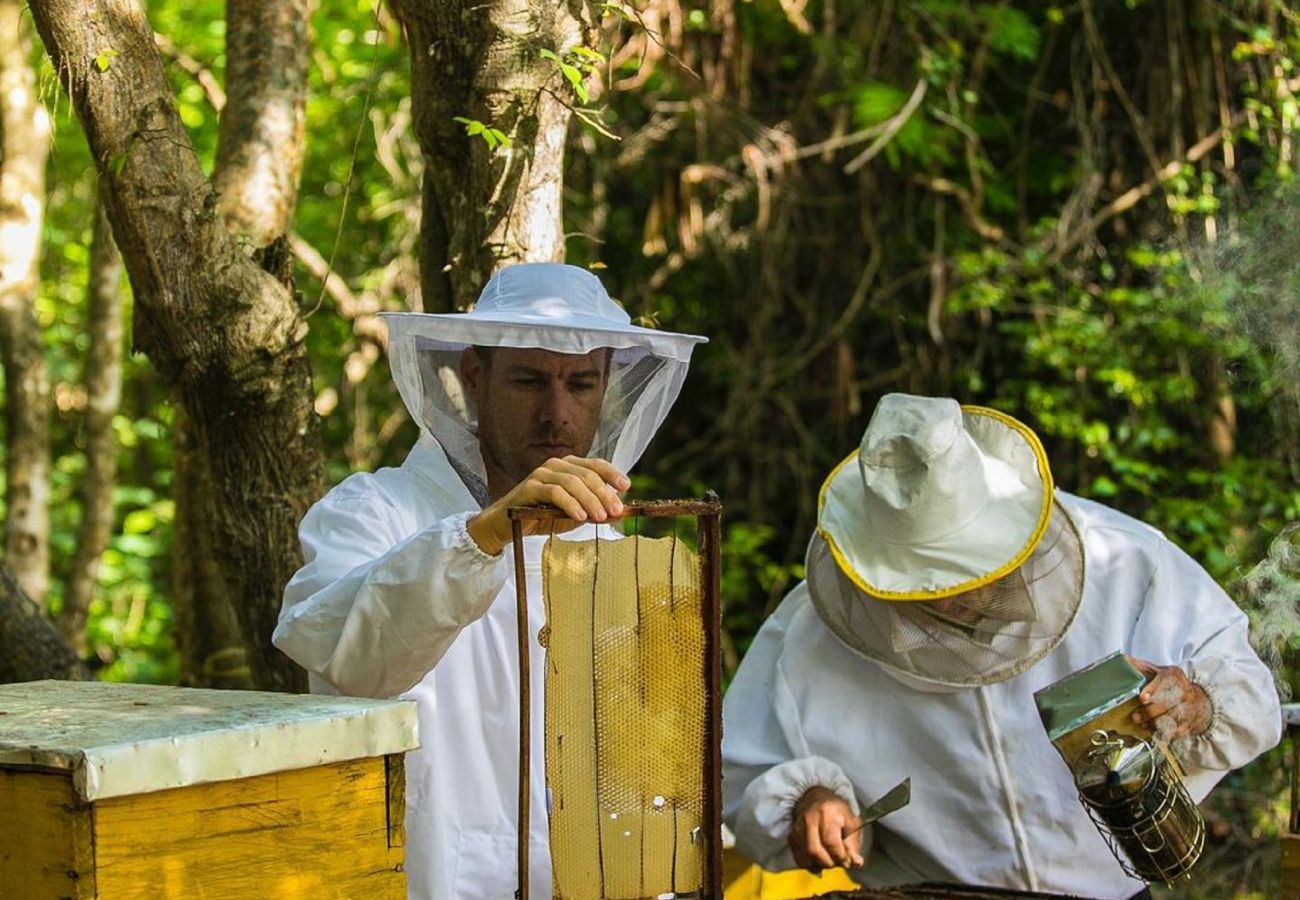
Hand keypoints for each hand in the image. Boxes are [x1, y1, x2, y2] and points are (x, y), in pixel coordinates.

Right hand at [466, 456, 628, 555]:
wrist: (506, 525)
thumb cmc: (541, 517)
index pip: (595, 465)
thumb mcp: (573, 514)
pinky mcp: (529, 488)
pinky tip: (580, 516)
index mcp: (568, 467)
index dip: (612, 474)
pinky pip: (554, 492)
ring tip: (601, 517)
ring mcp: (541, 474)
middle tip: (616, 511)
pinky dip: (570, 504)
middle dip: (604, 493)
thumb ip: (593, 511)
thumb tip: (618, 513)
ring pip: (572, 482)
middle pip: (587, 474)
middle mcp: (555, 465)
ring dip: (590, 500)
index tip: (626, 487)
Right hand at [788, 786, 864, 872]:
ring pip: (806, 857)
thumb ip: (853, 844)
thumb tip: (856, 863)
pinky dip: (811, 864)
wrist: (814, 798)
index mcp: (827, 812)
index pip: (831, 842)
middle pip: (815, 851)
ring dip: (820, 864)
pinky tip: (820, 859)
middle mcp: (809, 819)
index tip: (847, 861)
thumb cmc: (835, 811)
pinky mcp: (791, 836)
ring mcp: (798, 828)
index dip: (840, 857)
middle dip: (830, 863)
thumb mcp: (850, 822)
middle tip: (838, 861)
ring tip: (830, 859)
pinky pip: (800, 859)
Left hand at [1126, 655, 1212, 740]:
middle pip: (1166, 703)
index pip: (1165, 681)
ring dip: (1153, 724)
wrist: (1197, 700)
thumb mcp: (1157, 671)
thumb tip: (1122, 660)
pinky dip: (1161, 733)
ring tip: (1141, 724)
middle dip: (1149, 712)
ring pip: (1170, 719)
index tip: (1143, 698)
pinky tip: (1152, 730)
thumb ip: (1139, 666)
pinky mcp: (1188, 725)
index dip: (1153, 690)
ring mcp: (1187, 709)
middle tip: (1135, 716)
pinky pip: (1174, 732)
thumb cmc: (1170, 685)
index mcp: (1174, 675)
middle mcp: (1184, 692)